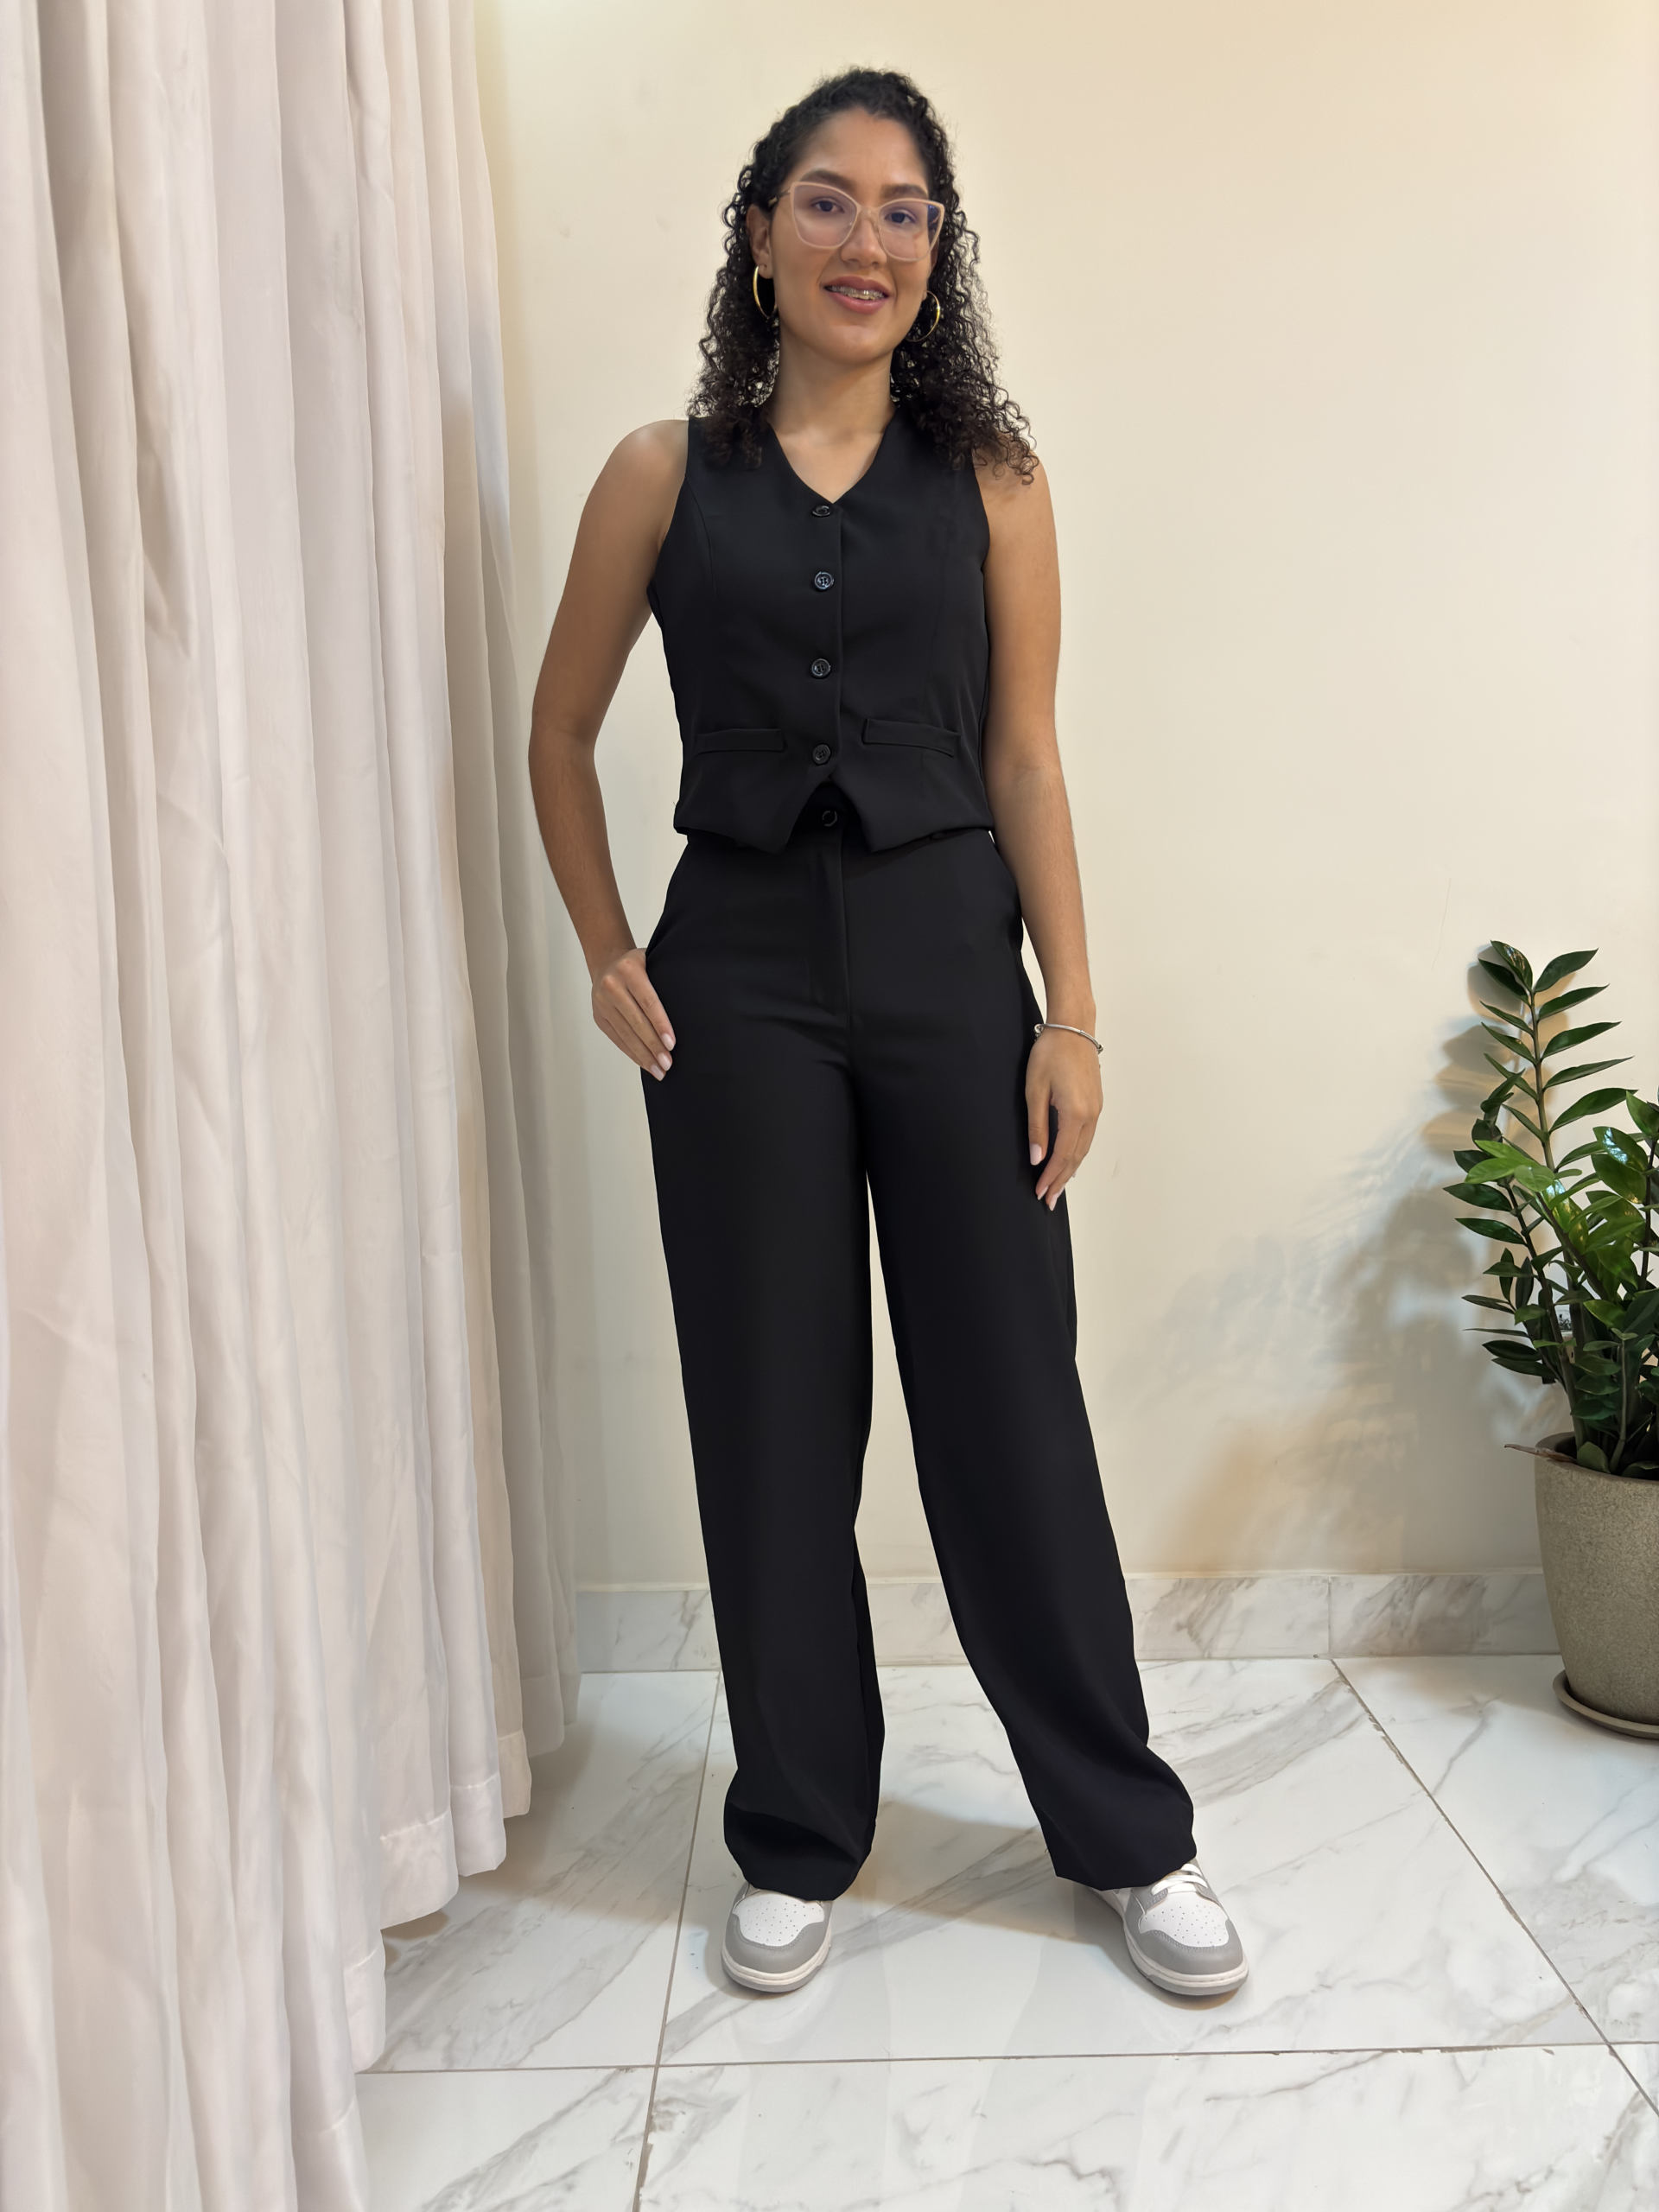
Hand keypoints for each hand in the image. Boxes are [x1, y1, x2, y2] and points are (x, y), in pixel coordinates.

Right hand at [592, 948, 674, 1078]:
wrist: (606, 962)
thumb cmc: (637, 965)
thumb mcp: (652, 962)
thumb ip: (665, 979)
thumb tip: (690, 1010)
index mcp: (629, 969)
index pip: (648, 1002)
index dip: (660, 1024)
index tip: (672, 1044)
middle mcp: (612, 985)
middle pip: (636, 1021)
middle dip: (653, 1045)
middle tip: (668, 1063)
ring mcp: (602, 1002)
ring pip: (625, 1033)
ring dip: (643, 1055)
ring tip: (658, 1070)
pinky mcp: (599, 1017)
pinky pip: (617, 1038)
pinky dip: (632, 1053)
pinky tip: (644, 1063)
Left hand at [1026, 1027, 1100, 1207]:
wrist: (1073, 1028)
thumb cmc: (1050, 1054)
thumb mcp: (1035, 1091)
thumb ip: (1037, 1127)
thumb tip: (1037, 1158)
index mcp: (1075, 1114)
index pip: (1062, 1156)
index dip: (1050, 1177)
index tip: (1039, 1192)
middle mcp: (1091, 1115)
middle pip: (1076, 1157)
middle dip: (1061, 1180)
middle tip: (1048, 1200)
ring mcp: (1096, 1109)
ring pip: (1084, 1149)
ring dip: (1070, 1169)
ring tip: (1057, 1186)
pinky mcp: (1096, 1103)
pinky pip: (1088, 1137)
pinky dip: (1077, 1153)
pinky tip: (1069, 1160)